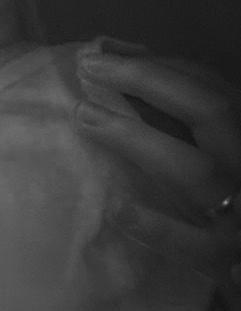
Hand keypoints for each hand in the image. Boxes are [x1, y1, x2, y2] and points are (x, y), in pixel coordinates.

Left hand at [78, 41, 240, 280]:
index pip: (211, 90)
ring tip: (84, 116)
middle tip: (88, 67)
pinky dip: (159, 229)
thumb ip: (182, 114)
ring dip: (138, 139)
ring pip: (196, 170)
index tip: (102, 54)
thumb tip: (124, 61)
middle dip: (149, 82)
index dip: (159, 67)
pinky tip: (118, 210)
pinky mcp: (225, 256)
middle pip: (212, 112)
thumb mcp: (214, 147)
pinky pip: (196, 246)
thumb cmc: (224, 195)